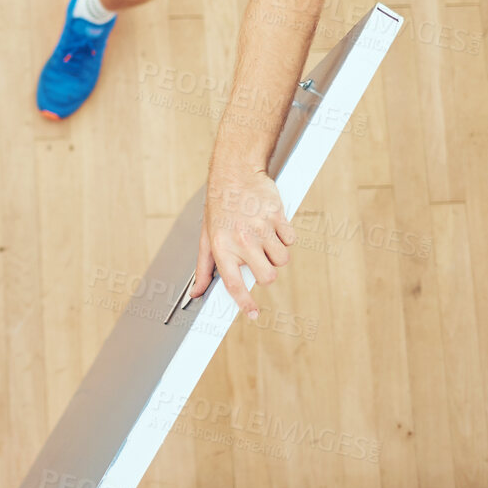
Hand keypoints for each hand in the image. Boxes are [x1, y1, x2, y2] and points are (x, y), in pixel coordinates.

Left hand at [190, 166, 293, 318]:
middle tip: (258, 258)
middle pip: (268, 277)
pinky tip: (272, 225)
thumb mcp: (206, 237)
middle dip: (266, 272)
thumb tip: (197, 292)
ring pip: (282, 260)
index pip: (235, 284)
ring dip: (276, 254)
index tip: (253, 314)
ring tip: (263, 237)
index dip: (245, 303)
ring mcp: (261, 229)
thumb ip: (203, 268)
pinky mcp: (278, 217)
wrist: (235, 173)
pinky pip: (290, 240)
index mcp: (222, 248)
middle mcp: (241, 241)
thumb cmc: (220, 206)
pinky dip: (284, 237)